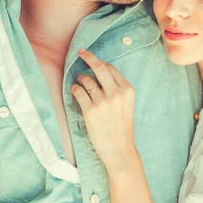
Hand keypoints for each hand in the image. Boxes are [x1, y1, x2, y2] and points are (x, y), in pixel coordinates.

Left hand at [71, 49, 136, 171]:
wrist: (120, 150)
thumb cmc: (122, 128)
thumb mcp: (127, 105)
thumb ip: (118, 89)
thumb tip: (101, 73)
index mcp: (127, 90)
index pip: (111, 68)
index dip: (100, 62)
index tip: (92, 58)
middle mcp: (116, 93)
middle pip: (99, 67)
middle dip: (88, 56)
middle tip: (81, 53)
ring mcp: (102, 102)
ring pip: (86, 80)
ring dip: (80, 79)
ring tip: (79, 83)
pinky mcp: (90, 111)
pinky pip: (78, 91)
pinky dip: (74, 89)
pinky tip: (75, 91)